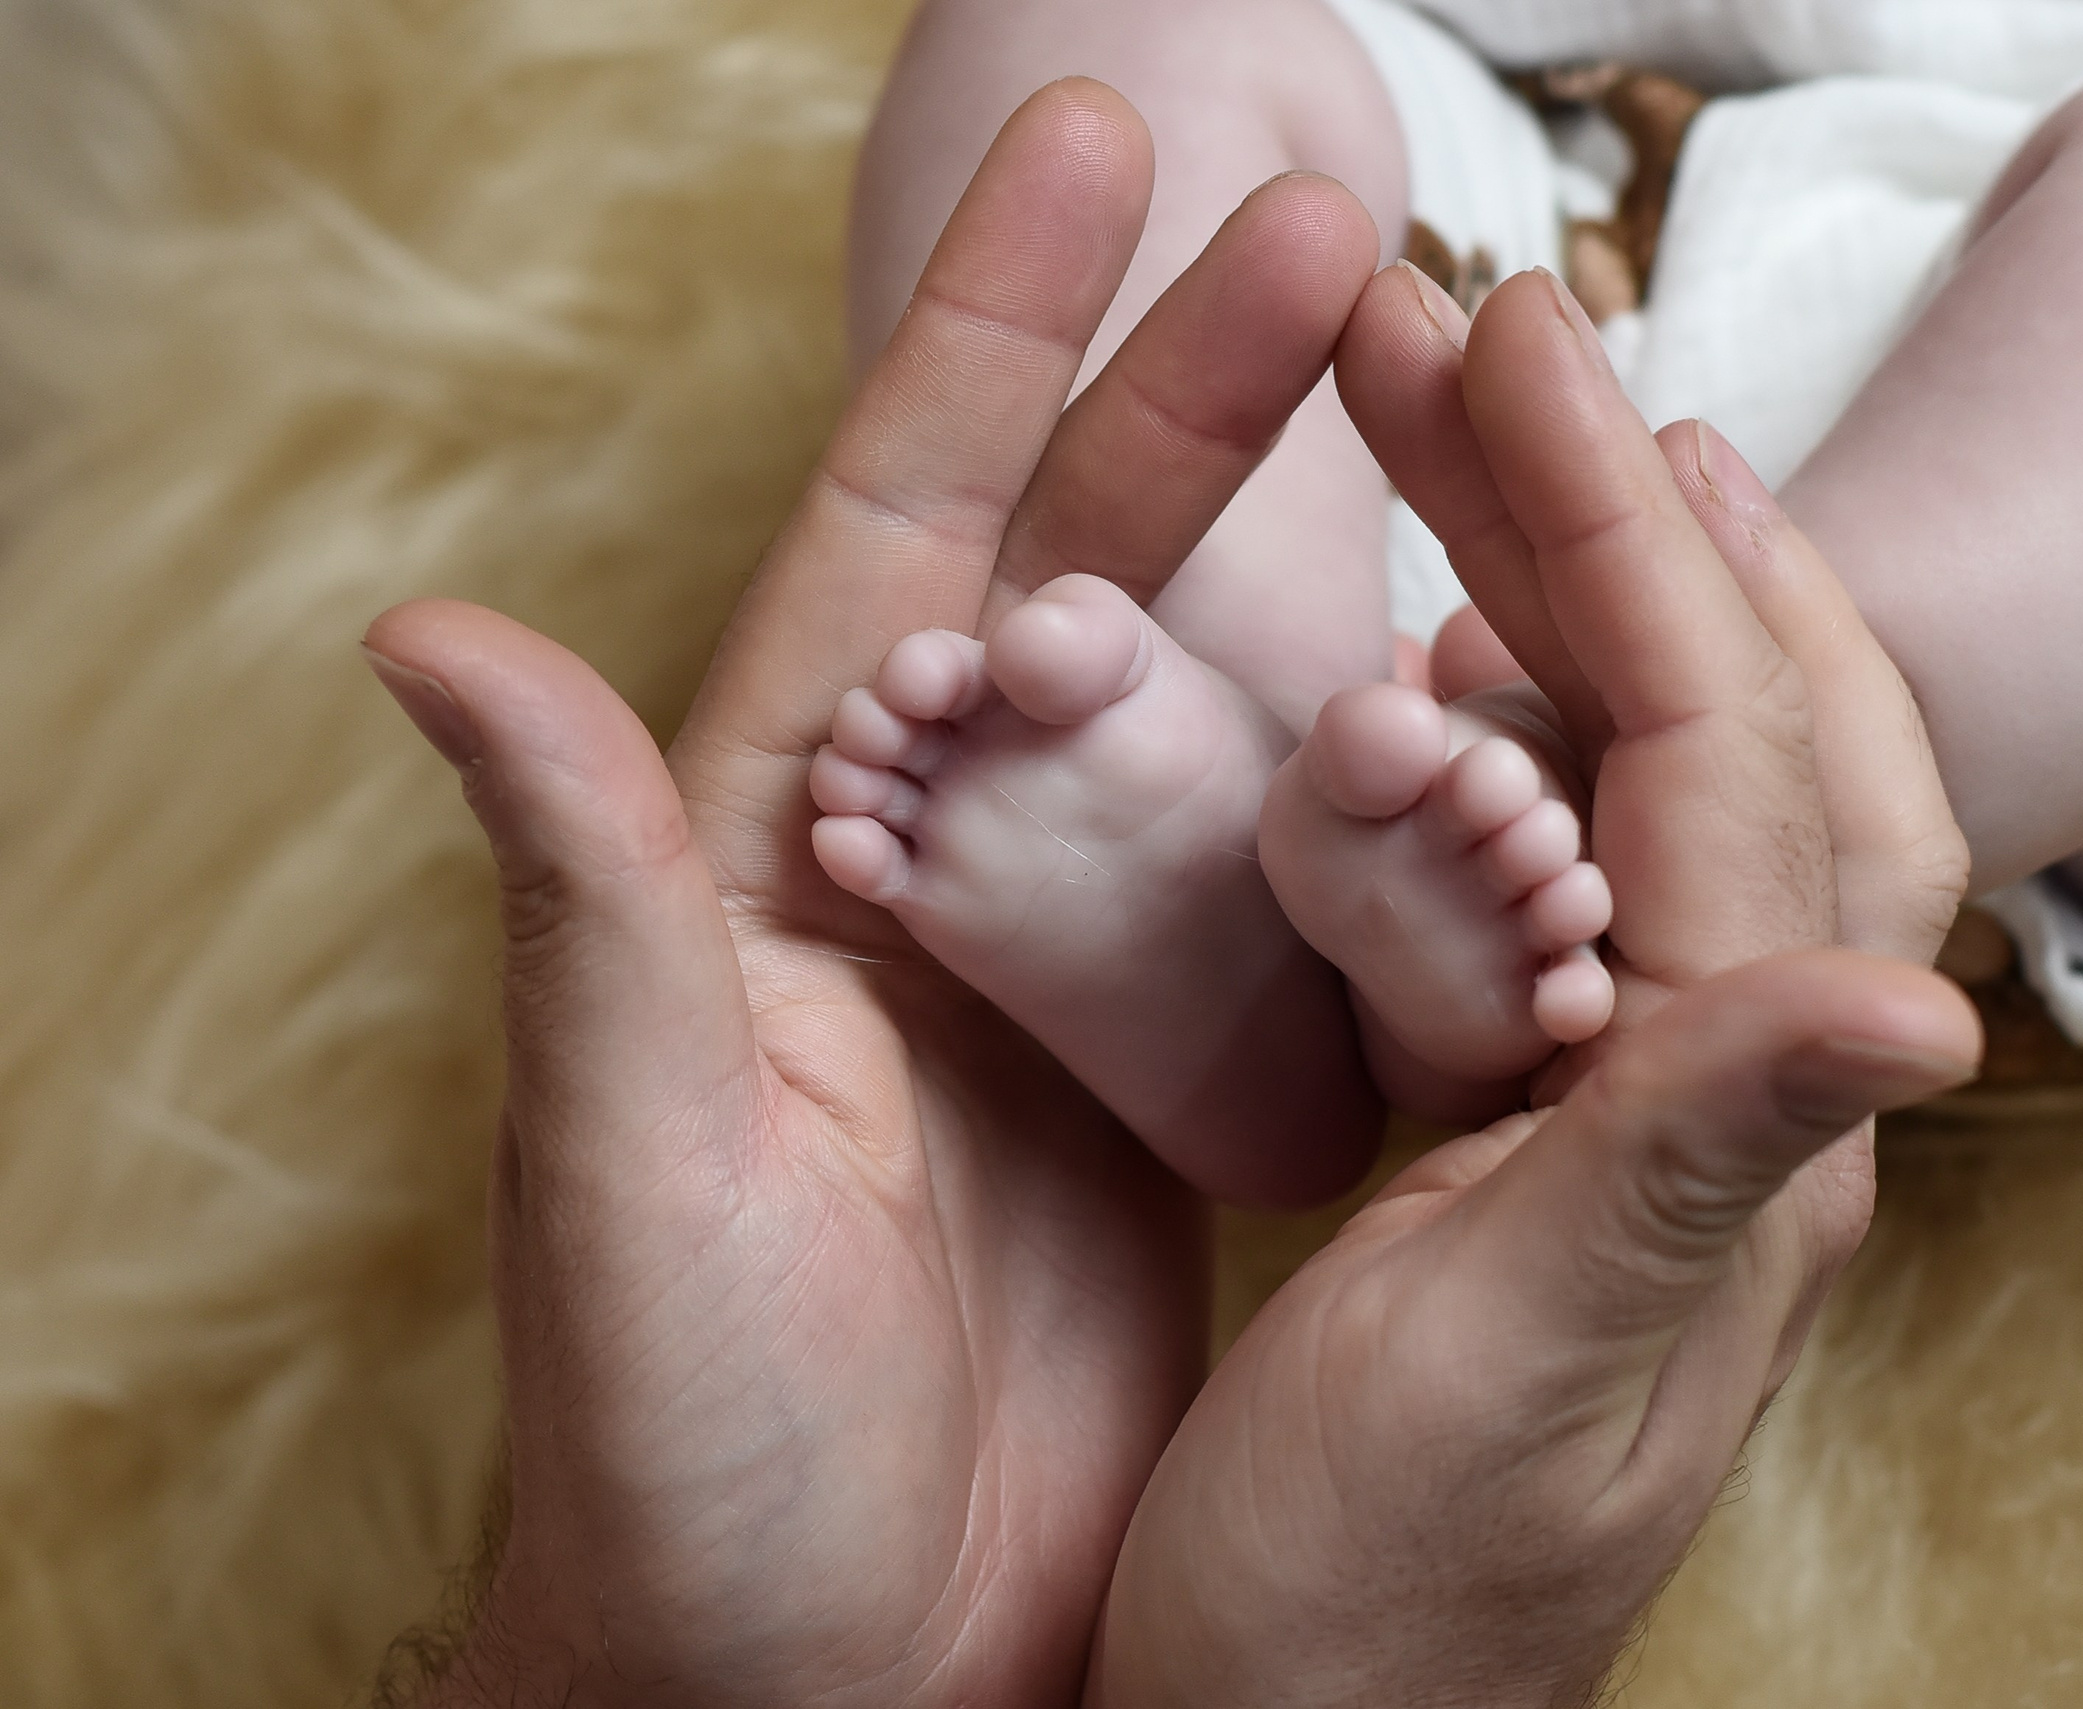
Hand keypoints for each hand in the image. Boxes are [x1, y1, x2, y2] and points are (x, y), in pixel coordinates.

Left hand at [361, 84, 1380, 1707]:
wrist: (822, 1693)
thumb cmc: (676, 1454)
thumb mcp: (621, 1163)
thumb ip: (584, 900)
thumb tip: (432, 639)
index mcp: (785, 863)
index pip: (894, 537)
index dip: (993, 338)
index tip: (1102, 153)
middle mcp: (939, 896)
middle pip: (1082, 591)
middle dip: (1199, 401)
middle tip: (1347, 229)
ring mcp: (1078, 997)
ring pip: (1221, 734)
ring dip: (1331, 590)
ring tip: (1476, 457)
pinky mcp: (1189, 1111)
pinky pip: (1309, 922)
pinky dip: (1398, 813)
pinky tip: (1503, 730)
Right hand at [1086, 265, 1975, 1705]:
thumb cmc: (1364, 1603)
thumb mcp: (1515, 1374)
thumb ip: (1696, 1168)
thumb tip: (1912, 1006)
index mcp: (1724, 1131)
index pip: (1713, 750)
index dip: (1618, 526)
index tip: (1498, 336)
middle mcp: (1728, 1099)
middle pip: (1744, 725)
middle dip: (1626, 506)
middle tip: (1490, 332)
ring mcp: (1641, 1106)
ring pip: (1686, 787)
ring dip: (1604, 595)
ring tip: (1514, 448)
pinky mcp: (1543, 1129)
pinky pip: (1594, 881)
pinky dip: (1543, 736)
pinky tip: (1473, 679)